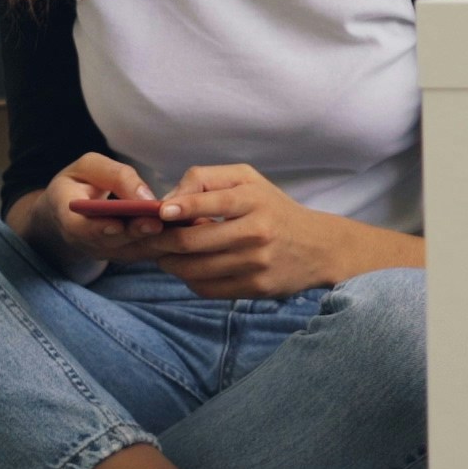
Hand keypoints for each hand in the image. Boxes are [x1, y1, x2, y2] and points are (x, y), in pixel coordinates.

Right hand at [44, 152, 175, 265]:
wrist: (71, 206)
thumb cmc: (82, 181)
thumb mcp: (89, 167)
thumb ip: (116, 176)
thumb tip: (145, 196)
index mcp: (66, 215)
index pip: (79, 228)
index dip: (98, 228)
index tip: (118, 223)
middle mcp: (83, 241)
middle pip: (111, 242)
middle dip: (135, 234)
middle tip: (157, 224)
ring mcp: (104, 252)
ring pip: (132, 251)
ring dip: (155, 242)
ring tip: (178, 228)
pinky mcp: (123, 255)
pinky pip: (144, 252)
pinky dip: (165, 244)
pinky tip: (186, 232)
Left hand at [148, 163, 382, 299]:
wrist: (319, 248)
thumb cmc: (273, 209)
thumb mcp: (248, 181)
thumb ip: (206, 180)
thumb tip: (167, 201)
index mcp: (255, 200)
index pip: (212, 202)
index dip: (180, 208)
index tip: (159, 212)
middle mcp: (257, 232)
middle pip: (191, 242)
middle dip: (160, 241)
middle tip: (148, 238)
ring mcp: (256, 263)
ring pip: (193, 269)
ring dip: (169, 262)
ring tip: (165, 254)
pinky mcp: (254, 288)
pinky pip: (206, 288)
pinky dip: (190, 279)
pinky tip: (191, 268)